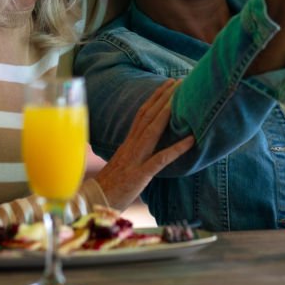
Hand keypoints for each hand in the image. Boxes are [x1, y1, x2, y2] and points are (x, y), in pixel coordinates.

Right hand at [93, 79, 192, 210]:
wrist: (93, 204)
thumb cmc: (108, 188)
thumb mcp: (121, 165)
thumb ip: (132, 154)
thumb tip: (143, 147)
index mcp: (127, 143)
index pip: (141, 115)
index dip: (155, 99)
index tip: (167, 85)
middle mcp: (131, 146)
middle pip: (148, 116)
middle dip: (163, 97)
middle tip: (178, 81)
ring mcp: (135, 159)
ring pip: (153, 130)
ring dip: (168, 112)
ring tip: (183, 98)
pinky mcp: (140, 174)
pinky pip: (161, 159)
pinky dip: (177, 148)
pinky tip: (191, 140)